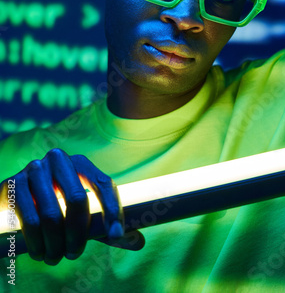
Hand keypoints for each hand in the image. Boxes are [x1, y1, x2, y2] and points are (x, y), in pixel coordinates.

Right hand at [0, 148, 143, 264]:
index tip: (117, 235)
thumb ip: (107, 226)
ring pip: (52, 214)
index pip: (104, 183)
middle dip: (78, 234)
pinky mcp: (14, 184)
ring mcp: (35, 169)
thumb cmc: (59, 206)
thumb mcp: (83, 213)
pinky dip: (37, 242)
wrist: (17, 198)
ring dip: (56, 244)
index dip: (113, 210)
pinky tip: (39, 252)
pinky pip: (30, 219)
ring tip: (56, 257)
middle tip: (75, 253)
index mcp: (81, 162)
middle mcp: (59, 159)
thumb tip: (138, 241)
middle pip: (78, 199)